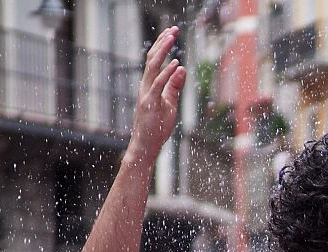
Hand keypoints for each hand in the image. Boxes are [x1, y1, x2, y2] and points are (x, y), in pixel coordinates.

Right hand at [129, 29, 186, 162]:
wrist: (145, 146)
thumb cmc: (157, 127)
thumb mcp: (169, 104)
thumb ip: (174, 87)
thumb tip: (182, 69)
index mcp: (149, 86)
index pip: (153, 61)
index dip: (161, 46)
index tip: (170, 33)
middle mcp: (145, 87)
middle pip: (152, 59)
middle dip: (162, 43)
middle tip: (173, 29)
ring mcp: (147, 95)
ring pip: (153, 68)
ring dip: (163, 52)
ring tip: (172, 38)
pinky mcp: (151, 104)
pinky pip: (158, 86)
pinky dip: (166, 73)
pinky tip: (175, 63)